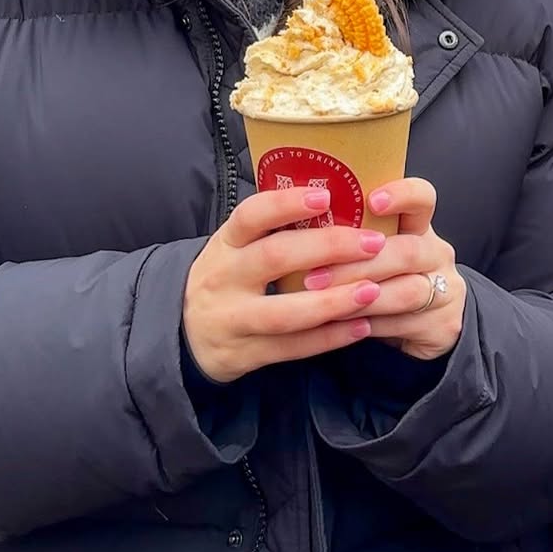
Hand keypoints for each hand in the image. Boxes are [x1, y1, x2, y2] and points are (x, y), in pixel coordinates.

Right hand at [183, 187, 389, 382]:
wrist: (178, 334)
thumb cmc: (228, 278)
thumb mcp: (236, 248)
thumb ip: (275, 229)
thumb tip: (340, 198)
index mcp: (226, 243)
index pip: (250, 215)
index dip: (286, 203)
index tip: (325, 196)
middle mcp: (224, 278)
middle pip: (274, 258)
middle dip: (328, 248)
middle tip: (373, 242)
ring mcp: (231, 319)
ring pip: (284, 313)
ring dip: (332, 301)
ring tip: (372, 290)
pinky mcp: (242, 355)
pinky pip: (290, 349)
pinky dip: (328, 339)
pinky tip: (362, 326)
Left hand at [308, 178, 466, 360]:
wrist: (430, 326)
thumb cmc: (387, 280)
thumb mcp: (375, 252)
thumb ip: (350, 236)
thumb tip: (287, 221)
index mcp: (419, 227)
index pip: (422, 198)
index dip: (402, 195)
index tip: (372, 200)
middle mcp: (436, 254)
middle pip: (408, 250)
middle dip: (359, 263)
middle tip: (313, 275)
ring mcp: (445, 290)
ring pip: (406, 291)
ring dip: (359, 297)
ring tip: (320, 302)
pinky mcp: (443, 324)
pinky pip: (401, 324)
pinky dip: (366, 325)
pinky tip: (337, 326)